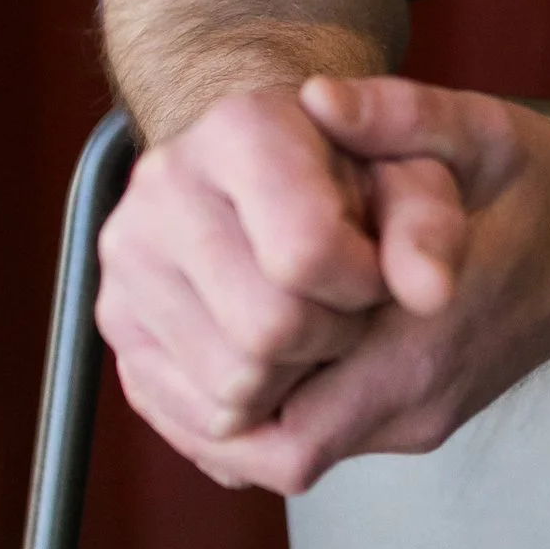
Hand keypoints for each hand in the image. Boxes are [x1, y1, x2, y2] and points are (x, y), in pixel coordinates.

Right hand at [94, 84, 457, 487]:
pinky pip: (194, 418)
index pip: (305, 254)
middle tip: (345, 303)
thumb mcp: (420, 172)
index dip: (365, 284)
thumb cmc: (357, 170)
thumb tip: (431, 292)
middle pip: (267, 330)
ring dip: (294, 380)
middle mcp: (164, 188)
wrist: (271, 169)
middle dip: (333, 336)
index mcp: (240, 129)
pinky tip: (276, 358)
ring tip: (308, 320)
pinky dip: (254, 410)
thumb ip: (433, 222)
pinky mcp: (116, 321)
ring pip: (231, 388)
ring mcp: (128, 259)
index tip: (375, 269)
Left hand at [95, 77, 549, 495]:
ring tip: (197, 337)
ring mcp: (420, 421)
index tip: (196, 318)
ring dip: (236, 410)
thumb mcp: (477, 130)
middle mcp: (416, 406)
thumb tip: (314, 98)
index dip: (220, 389)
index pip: (286, 432)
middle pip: (274, 457)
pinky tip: (244, 352)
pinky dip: (270, 411)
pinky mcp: (421, 419)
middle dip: (212, 401)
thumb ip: (396, 114)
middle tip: (178, 329)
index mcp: (422, 348)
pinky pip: (321, 442)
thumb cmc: (537, 189)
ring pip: (291, 457)